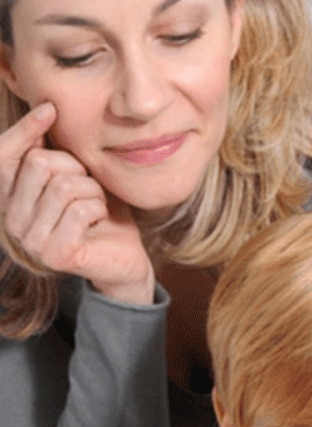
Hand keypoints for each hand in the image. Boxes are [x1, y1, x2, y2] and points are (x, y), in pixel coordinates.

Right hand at [0, 102, 153, 303]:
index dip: (24, 130)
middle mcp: (12, 222)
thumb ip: (52, 152)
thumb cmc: (100, 216)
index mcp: (10, 200)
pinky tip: (101, 219)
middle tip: (91, 184)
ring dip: (92, 190)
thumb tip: (44, 107)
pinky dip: (99, 207)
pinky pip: (80, 210)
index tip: (51, 109)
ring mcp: (32, 241)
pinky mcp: (57, 255)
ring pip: (63, 186)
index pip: (3, 155)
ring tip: (98, 204)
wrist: (126, 260)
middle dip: (75, 166)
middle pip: (38, 164)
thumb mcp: (74, 177)